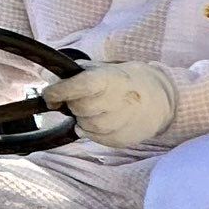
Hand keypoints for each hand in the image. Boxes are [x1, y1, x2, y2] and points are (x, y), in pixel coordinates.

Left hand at [42, 62, 177, 147]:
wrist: (159, 99)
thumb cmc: (123, 82)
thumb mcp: (102, 69)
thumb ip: (76, 73)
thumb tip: (48, 77)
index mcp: (112, 79)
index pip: (82, 85)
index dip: (61, 92)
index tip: (49, 97)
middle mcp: (120, 100)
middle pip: (82, 109)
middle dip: (74, 105)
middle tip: (78, 101)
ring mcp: (124, 122)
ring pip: (88, 127)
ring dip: (83, 120)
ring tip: (93, 111)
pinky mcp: (124, 139)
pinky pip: (97, 139)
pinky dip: (92, 132)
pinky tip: (101, 122)